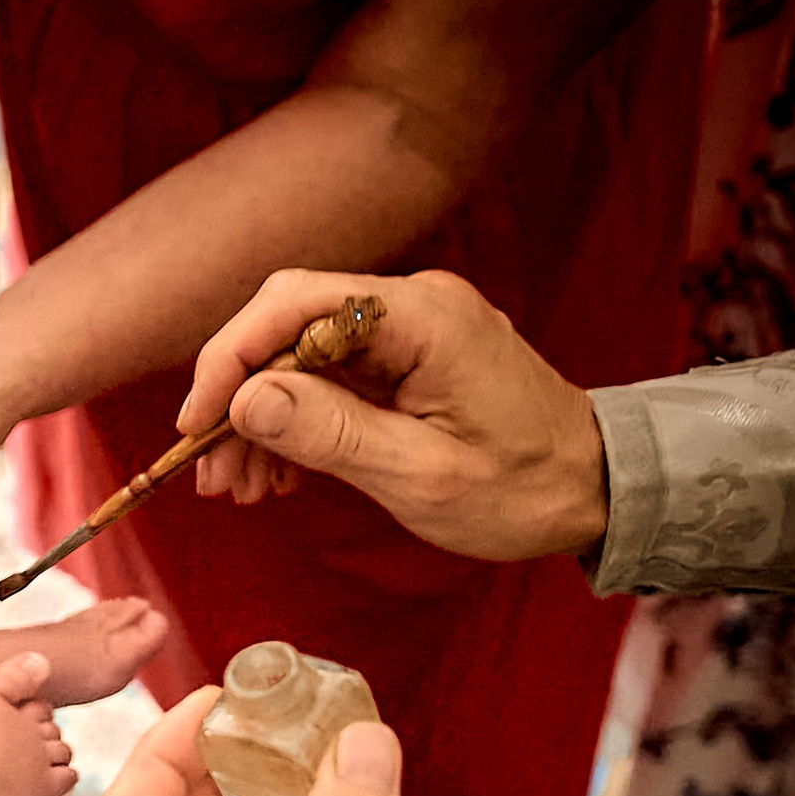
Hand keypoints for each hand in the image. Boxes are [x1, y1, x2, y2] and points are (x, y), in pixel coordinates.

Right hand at [175, 269, 609, 563]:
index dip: (230, 359)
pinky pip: (331, 376)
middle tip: (209, 472)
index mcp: (422, 317)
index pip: (294, 304)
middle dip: (238, 396)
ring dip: (261, 419)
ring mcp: (412, 329)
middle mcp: (414, 305)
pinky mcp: (410, 358)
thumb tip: (246, 400)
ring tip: (239, 488)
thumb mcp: (421, 476)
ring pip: (301, 355)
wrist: (598, 490)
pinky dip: (296, 421)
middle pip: (287, 324)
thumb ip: (330, 432)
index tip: (196, 425)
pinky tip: (278, 474)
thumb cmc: (524, 489)